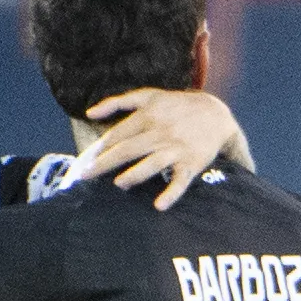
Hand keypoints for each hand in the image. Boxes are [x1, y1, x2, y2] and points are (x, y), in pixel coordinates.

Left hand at [80, 88, 250, 209]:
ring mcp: (175, 149)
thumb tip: (89, 113)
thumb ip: (118, 101)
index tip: (85, 160)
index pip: (118, 134)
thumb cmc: (176, 106)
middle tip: (86, 176)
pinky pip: (180, 181)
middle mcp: (160, 132)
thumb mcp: (149, 95)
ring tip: (119, 184)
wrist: (215, 113)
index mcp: (147, 115)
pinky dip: (171, 193)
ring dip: (134, 175)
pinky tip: (159, 205)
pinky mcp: (190, 164)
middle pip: (128, 149)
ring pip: (151, 163)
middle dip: (105, 163)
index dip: (100, 147)